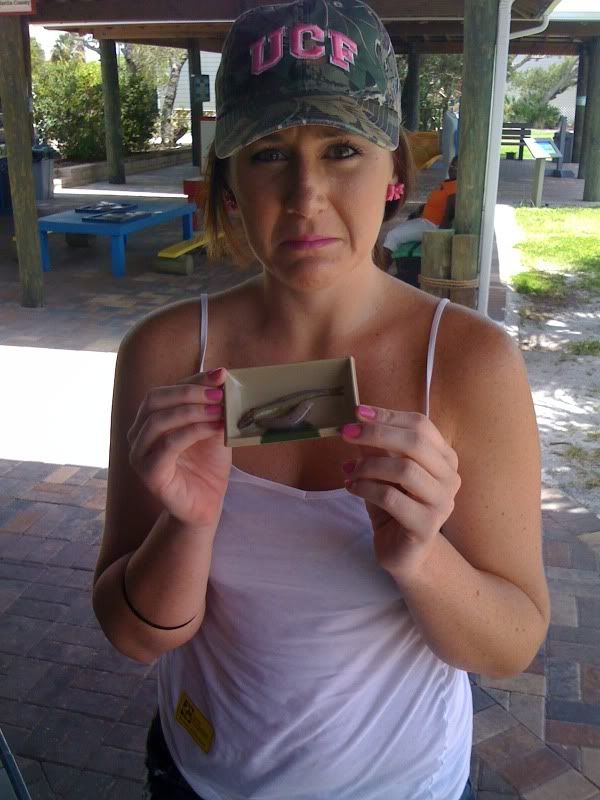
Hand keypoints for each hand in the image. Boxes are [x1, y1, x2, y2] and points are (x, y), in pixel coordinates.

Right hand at [127, 368, 230, 528]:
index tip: (220, 375)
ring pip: (158, 421)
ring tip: (219, 411)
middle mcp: (138, 434)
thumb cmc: (207, 465)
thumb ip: (211, 405)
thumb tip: (221, 376)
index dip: (193, 380)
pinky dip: (192, 432)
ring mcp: (139, 454)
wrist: (206, 504)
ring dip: (192, 411)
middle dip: (189, 393)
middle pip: (155, 400)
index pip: (166, 390)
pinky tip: (214, 427)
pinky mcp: (149, 473)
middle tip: (218, 394)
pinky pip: (167, 445)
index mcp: (150, 419)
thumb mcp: (212, 428)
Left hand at [340, 406, 460, 585]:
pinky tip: (351, 488)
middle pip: (415, 443)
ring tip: (349, 471)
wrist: (404, 552)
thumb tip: (358, 420)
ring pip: (404, 469)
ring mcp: (442, 502)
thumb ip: (378, 447)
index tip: (357, 412)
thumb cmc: (394, 506)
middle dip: (376, 433)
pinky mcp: (427, 525)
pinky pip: (392, 497)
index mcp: (444, 457)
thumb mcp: (384, 470)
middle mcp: (450, 477)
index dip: (388, 415)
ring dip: (368, 465)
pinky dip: (365, 488)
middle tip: (346, 433)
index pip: (420, 425)